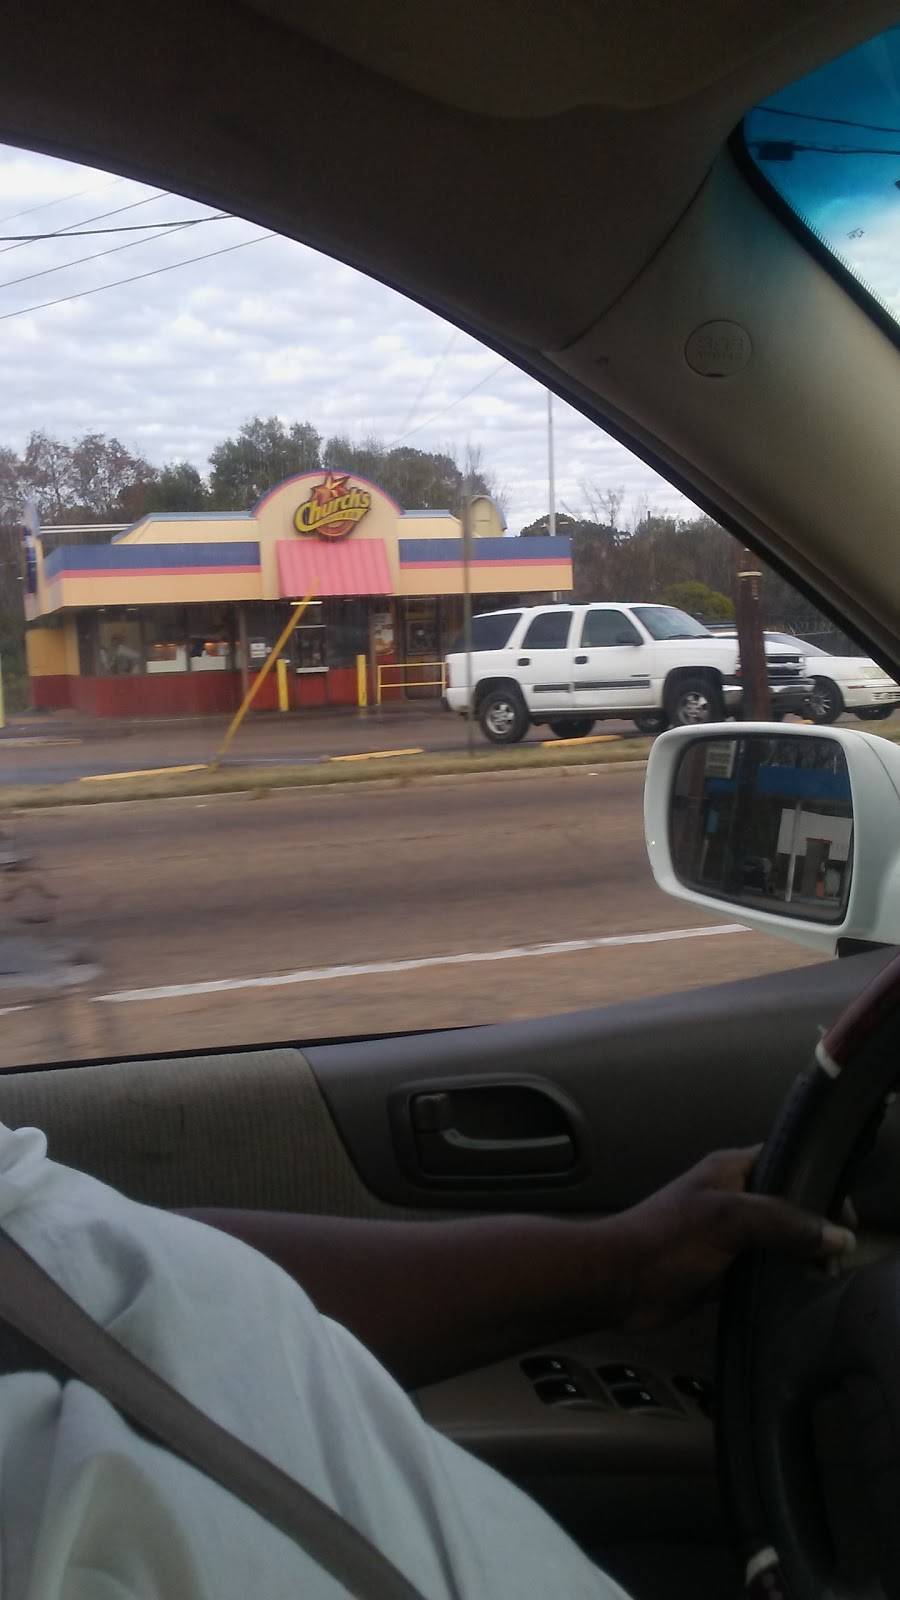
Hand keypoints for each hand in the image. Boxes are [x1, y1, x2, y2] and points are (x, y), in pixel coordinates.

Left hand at [613, 1146, 854, 1329]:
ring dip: (798, 1257)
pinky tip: (800, 1293)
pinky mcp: (722, 1271)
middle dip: (813, 1226)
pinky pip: (761, 1273)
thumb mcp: (729, 1219)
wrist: (619, 1283)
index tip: (845, 1211)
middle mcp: (732, 1198)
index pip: (786, 1161)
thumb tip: (837, 1235)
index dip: (817, 1181)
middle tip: (840, 1251)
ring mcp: (727, 1236)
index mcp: (730, 1170)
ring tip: (826, 1273)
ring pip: (776, 1242)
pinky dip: (779, 1282)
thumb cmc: (666, 1239)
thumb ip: (784, 1221)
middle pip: (786, 1206)